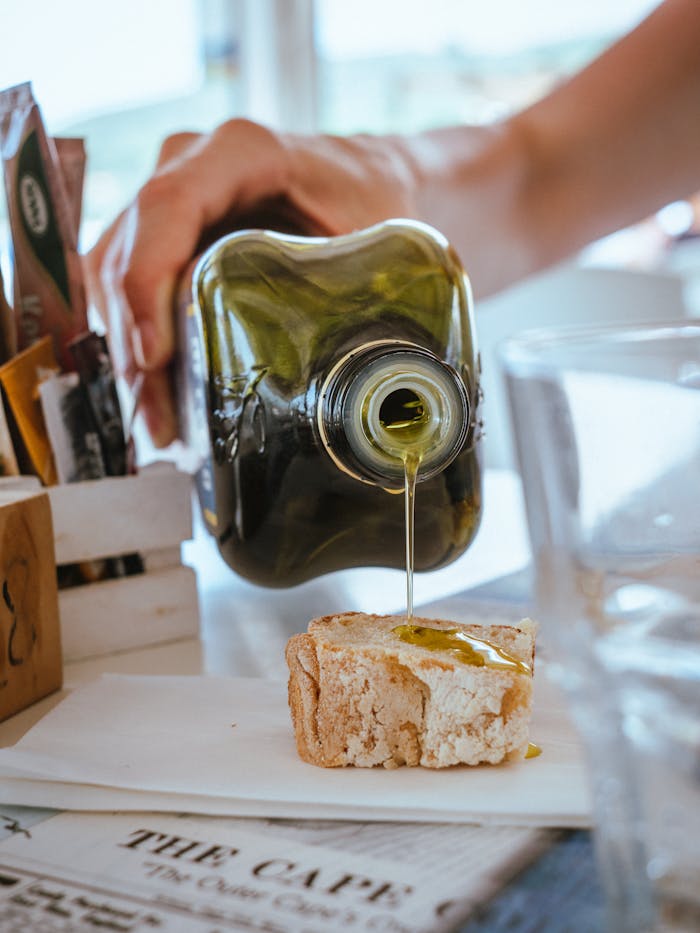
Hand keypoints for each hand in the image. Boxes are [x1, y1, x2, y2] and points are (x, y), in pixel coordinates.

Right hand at [85, 119, 416, 446]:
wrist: (363, 175)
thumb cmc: (372, 198)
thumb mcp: (383, 234)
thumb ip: (362, 287)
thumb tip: (369, 377)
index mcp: (244, 151)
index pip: (169, 204)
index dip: (149, 280)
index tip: (154, 354)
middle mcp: (189, 164)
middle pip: (131, 249)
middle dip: (135, 340)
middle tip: (160, 416)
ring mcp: (168, 196)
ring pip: (115, 272)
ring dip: (128, 349)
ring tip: (159, 420)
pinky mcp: (162, 231)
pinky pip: (127, 282)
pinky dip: (134, 338)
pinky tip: (157, 390)